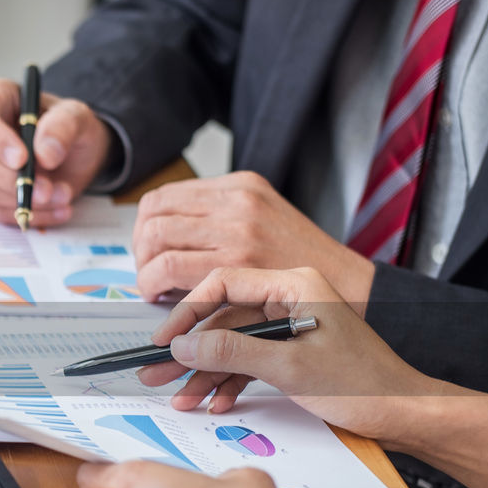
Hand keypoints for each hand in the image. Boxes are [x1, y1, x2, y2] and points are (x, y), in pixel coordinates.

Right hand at [0, 77, 112, 227]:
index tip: (22, 159)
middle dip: (10, 179)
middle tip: (47, 189)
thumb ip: (64, 126)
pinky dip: (26, 215)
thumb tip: (45, 154)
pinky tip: (57, 210)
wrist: (73, 156)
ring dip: (22, 200)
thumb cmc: (68, 128)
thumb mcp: (77, 116)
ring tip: (63, 196)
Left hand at [132, 172, 374, 307]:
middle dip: (139, 251)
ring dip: (145, 272)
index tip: (146, 251)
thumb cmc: (303, 262)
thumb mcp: (267, 217)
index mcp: (240, 185)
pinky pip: (176, 271)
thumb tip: (169, 233)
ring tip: (152, 290)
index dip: (143, 228)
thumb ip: (221, 217)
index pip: (164, 197)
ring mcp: (238, 231)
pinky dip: (157, 288)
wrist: (349, 288)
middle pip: (154, 216)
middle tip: (145, 274)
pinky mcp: (239, 264)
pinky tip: (164, 302)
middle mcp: (236, 202)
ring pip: (159, 243)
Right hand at [138, 267, 443, 445]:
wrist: (404, 413)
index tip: (163, 341)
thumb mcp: (289, 368)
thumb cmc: (362, 385)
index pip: (224, 284)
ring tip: (179, 397)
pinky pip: (248, 360)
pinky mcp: (291, 349)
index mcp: (294, 284)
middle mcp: (289, 297)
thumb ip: (231, 353)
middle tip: (155, 372)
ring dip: (205, 373)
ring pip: (231, 343)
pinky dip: (229, 381)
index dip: (187, 313)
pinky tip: (213, 402)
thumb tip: (181, 346)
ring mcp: (289, 324)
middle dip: (189, 351)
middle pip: (222, 318)